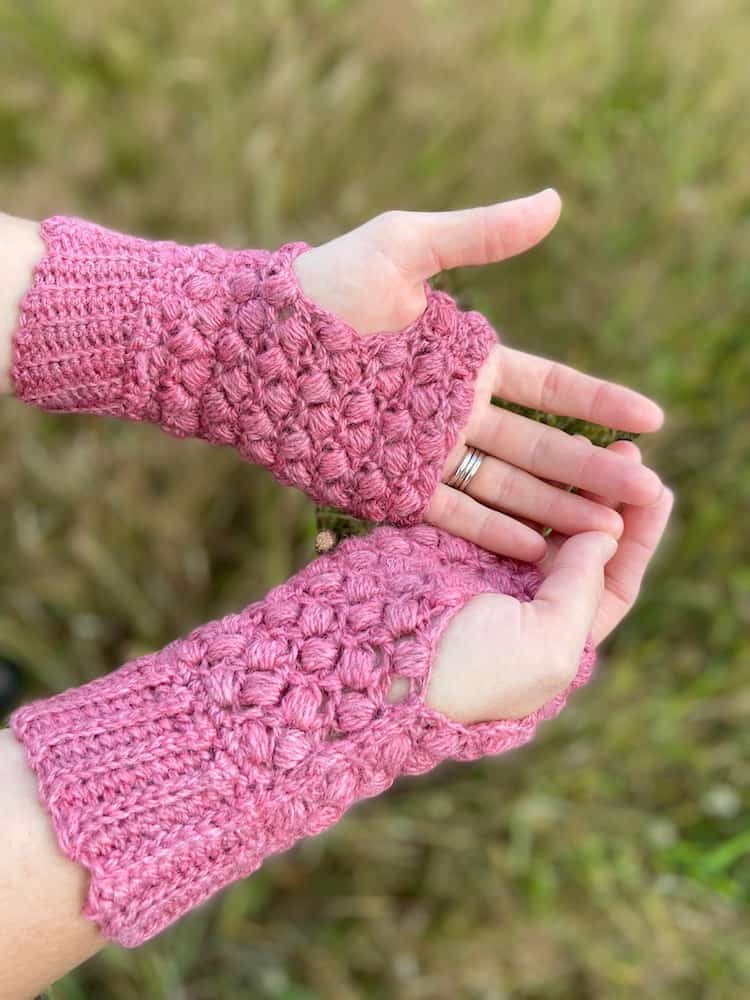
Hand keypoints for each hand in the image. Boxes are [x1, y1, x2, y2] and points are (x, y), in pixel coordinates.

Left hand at [295, 192, 664, 560]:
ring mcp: (421, 450)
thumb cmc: (322, 286)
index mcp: (464, 358)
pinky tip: (531, 547)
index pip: (549, 387)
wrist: (246, 341)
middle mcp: (452, 410)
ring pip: (503, 485)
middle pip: (538, 445)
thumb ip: (477, 235)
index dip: (599, 403)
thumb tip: (555, 201)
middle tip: (643, 490)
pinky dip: (491, 530)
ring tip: (603, 530)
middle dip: (591, 468)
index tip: (649, 419)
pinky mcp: (386, 483)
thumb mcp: (404, 246)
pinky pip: (449, 512)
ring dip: (553, 508)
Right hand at [421, 440, 672, 723]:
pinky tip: (536, 452)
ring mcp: (485, 569)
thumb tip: (603, 536)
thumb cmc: (470, 673)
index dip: (639, 538)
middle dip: (606, 499)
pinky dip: (517, 482)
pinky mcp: (447, 542)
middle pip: (579, 541)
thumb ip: (581, 592)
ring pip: (539, 515)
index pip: (613, 583)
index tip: (658, 491)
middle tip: (627, 454)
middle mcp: (525, 601)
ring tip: (592, 441)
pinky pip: (492, 505)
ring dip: (568, 480)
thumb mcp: (547, 648)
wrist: (378, 661)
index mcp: (557, 638)